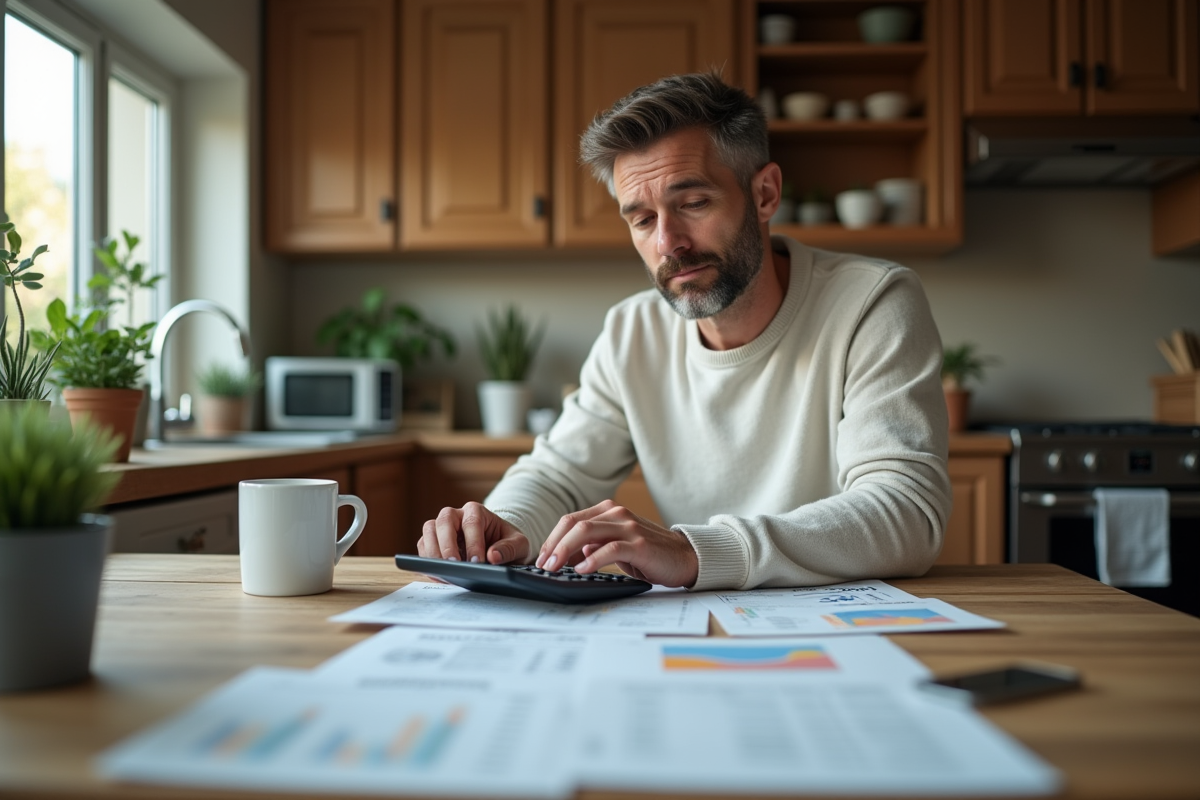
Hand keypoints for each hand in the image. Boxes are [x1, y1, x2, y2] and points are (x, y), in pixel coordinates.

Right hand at [418, 502, 530, 564]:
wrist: (498, 549)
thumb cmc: (507, 544)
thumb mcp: (519, 545)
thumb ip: (509, 549)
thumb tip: (493, 557)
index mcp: (477, 511)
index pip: (471, 523)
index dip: (473, 542)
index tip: (478, 561)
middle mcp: (456, 515)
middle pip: (444, 521)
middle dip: (448, 544)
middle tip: (455, 565)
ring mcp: (442, 527)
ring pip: (429, 531)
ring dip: (434, 552)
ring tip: (445, 572)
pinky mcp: (433, 541)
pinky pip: (424, 546)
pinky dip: (428, 560)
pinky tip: (440, 574)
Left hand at [534, 500, 698, 587]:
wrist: (685, 558)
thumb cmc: (649, 554)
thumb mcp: (617, 546)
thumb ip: (595, 544)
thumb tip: (571, 552)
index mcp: (609, 512)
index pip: (571, 520)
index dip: (552, 539)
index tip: (541, 558)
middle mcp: (617, 514)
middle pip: (574, 523)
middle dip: (553, 544)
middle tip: (543, 565)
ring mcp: (629, 527)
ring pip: (587, 531)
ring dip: (565, 550)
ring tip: (554, 567)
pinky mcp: (640, 544)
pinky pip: (610, 548)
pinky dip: (592, 558)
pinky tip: (581, 569)